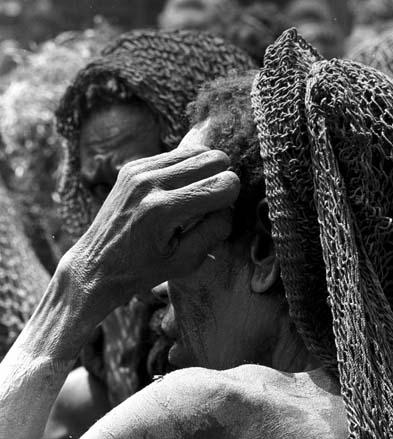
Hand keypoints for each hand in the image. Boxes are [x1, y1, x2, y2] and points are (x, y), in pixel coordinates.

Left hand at [67, 146, 239, 312]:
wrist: (97, 264)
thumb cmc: (143, 270)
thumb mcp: (186, 262)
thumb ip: (215, 231)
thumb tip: (230, 205)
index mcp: (164, 211)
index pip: (224, 185)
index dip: (230, 201)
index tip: (218, 216)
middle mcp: (150, 183)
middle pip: (214, 159)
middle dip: (221, 180)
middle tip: (210, 205)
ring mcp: (138, 171)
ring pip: (197, 150)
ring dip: (204, 172)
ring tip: (194, 197)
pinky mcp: (132, 166)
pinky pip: (175, 154)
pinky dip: (184, 170)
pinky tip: (175, 192)